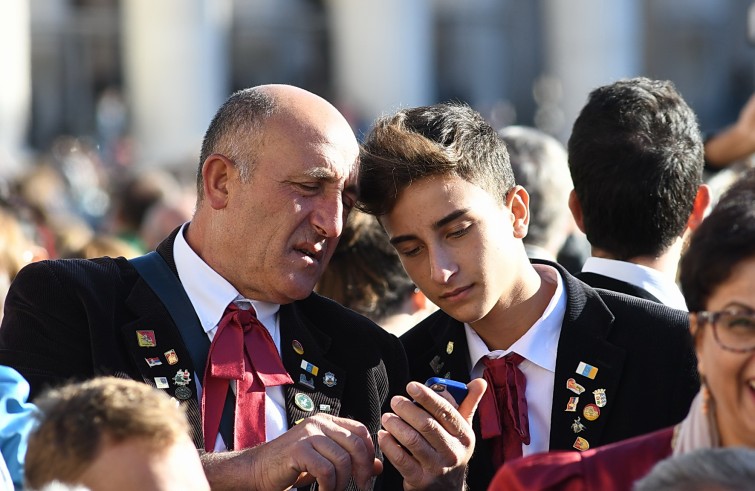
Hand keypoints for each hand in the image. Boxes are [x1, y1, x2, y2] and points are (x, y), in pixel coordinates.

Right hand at [201, 413, 380, 490]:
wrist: (256, 470)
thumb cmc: (290, 466)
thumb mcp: (323, 460)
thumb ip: (348, 459)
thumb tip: (377, 467)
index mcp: (326, 422)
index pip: (361, 430)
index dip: (369, 452)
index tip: (368, 474)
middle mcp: (319, 423)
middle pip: (356, 444)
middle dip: (362, 471)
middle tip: (360, 487)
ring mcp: (308, 434)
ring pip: (343, 460)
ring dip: (342, 483)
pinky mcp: (298, 450)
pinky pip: (326, 470)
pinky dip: (328, 487)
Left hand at [378, 378, 486, 490]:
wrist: (448, 490)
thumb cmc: (452, 452)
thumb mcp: (463, 430)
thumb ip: (468, 404)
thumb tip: (479, 382)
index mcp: (464, 436)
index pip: (445, 411)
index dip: (427, 396)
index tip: (411, 386)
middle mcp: (452, 452)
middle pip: (426, 425)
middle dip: (407, 409)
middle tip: (396, 401)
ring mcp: (436, 468)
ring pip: (412, 440)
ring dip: (396, 425)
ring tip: (387, 417)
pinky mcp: (420, 480)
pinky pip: (400, 459)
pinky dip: (389, 444)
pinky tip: (384, 435)